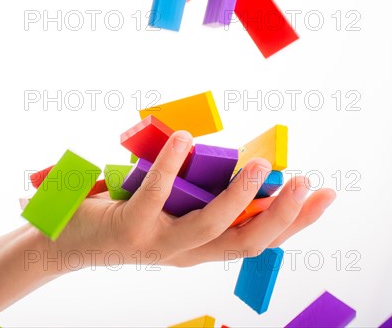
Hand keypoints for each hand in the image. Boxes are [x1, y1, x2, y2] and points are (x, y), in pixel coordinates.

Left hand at [44, 131, 335, 268]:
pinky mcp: (130, 225)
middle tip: (307, 181)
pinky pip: (157, 194)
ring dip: (241, 196)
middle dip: (283, 215)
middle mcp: (185, 253)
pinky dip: (174, 165)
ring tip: (260, 164)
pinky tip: (187, 139)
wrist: (67, 239)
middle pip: (247, 242)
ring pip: (212, 226)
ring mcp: (158, 243)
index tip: (325, 195)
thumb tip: (232, 162)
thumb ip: (199, 194)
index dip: (296, 222)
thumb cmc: (123, 216)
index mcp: (200, 248)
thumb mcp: (170, 210)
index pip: (258, 240)